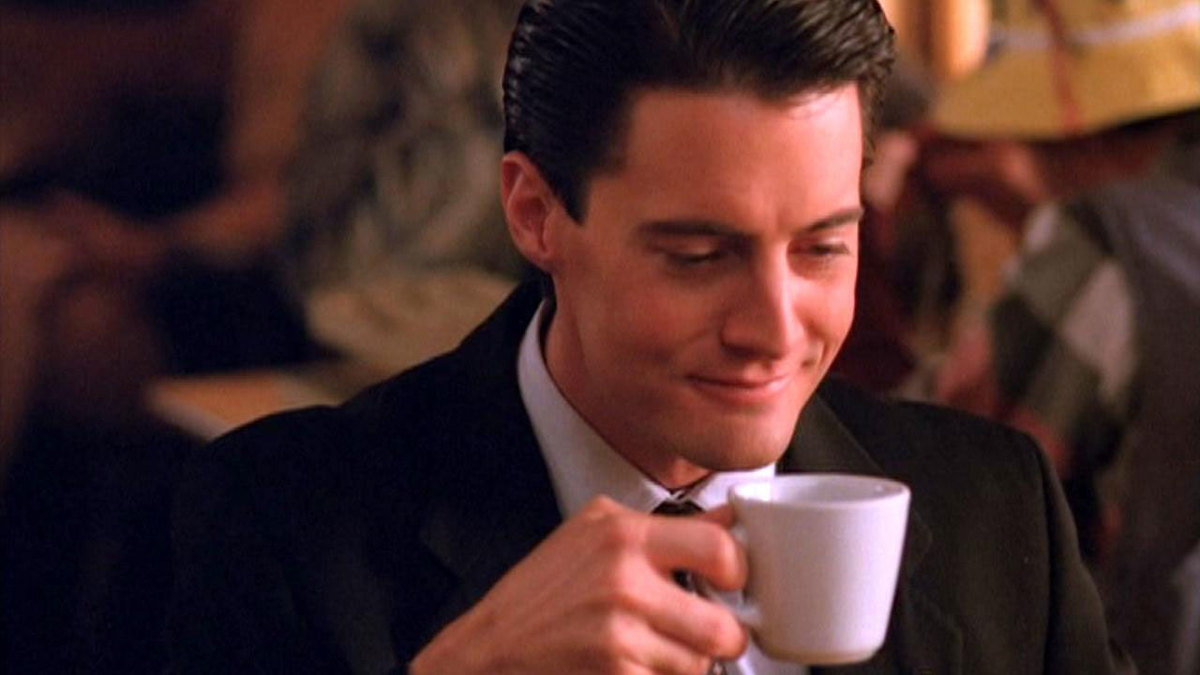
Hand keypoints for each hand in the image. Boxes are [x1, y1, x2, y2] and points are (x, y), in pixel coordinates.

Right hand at [410, 497, 748, 674]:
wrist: (488, 650)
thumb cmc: (541, 591)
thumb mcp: (595, 532)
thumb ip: (667, 526)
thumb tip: (731, 517)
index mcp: (622, 535)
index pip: (720, 548)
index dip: (738, 571)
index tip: (731, 581)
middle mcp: (622, 584)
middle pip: (724, 626)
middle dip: (723, 636)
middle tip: (709, 631)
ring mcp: (617, 637)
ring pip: (700, 666)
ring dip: (688, 664)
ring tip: (657, 648)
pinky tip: (634, 665)